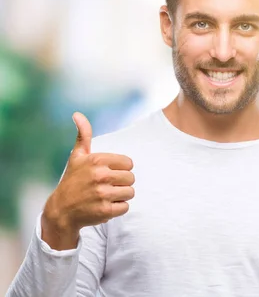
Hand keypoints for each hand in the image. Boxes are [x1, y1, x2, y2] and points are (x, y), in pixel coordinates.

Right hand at [41, 112, 134, 249]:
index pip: (129, 163)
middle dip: (121, 183)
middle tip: (106, 186)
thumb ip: (83, 135)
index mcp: (97, 160)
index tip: (107, 173)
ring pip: (130, 192)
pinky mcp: (105, 211)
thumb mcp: (77, 156)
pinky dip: (117, 208)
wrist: (61, 210)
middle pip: (131, 178)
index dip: (120, 169)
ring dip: (120, 196)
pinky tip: (104, 206)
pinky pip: (125, 207)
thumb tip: (77, 114)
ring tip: (105, 196)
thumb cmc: (73, 180)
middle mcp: (100, 176)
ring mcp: (102, 194)